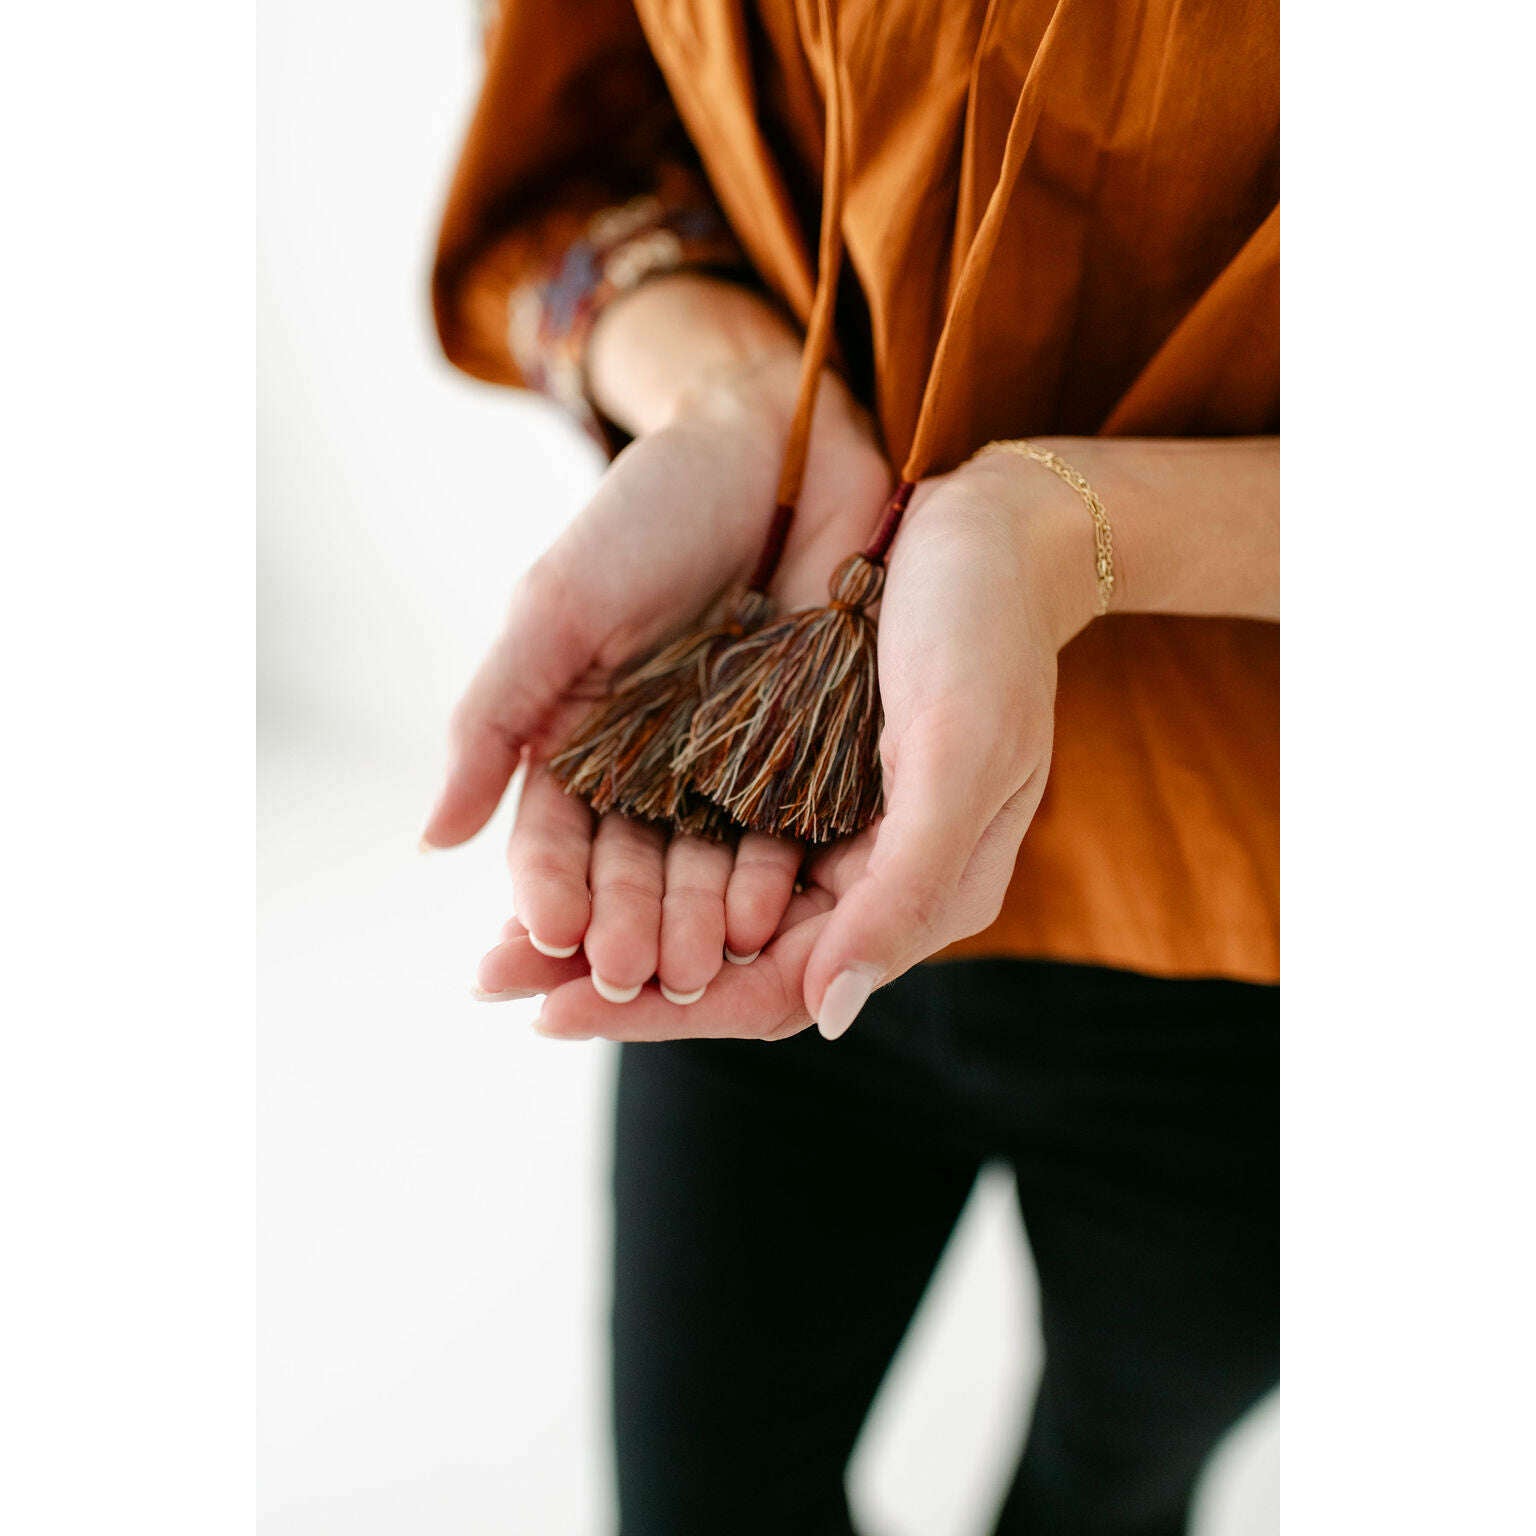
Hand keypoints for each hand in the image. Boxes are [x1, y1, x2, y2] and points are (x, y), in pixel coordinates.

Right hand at [423, 276, 891, 1002]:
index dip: (547, 885)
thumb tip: (433, 838)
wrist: (777, 446)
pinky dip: (770, 871)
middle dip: (625, 922)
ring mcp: (727, 764)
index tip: (544, 934)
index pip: (552, 834)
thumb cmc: (651, 511)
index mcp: (578, 734)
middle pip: (629, 866)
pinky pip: (783, 828)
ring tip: (697, 967)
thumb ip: (496, 717)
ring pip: (704, 863)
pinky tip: (766, 912)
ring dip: (696, 919)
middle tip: (629, 976)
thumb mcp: (558, 607)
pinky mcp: (802, 754)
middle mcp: (650, 764)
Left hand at [486, 442, 1102, 1039]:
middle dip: (609, 975)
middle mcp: (857, 877)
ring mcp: (816, 825)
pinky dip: (629, 853)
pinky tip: (561, 853)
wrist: (986, 525)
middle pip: (720, 961)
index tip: (552, 1012)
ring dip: (606, 917)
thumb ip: (905, 888)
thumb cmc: (987, 632)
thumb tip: (826, 1015)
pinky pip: (694, 835)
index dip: (666, 1013)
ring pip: (696, 903)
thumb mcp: (961, 754)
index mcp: (912, 894)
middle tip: (493, 978)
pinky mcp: (784, 769)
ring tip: (505, 933)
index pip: (776, 990)